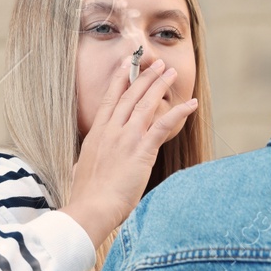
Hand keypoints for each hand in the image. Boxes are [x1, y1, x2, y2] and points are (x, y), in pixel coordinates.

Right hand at [63, 53, 197, 245]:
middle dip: (144, 76)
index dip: (119, 80)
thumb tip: (81, 165)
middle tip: (156, 64)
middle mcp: (111, 131)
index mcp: (96, 134)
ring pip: (145, 104)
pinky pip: (163, 126)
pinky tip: (190, 104)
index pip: (110, 100)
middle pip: (129, 96)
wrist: (92, 207)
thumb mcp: (81, 170)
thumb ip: (86, 161)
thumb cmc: (87, 195)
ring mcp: (126, 138)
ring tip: (170, 73)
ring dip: (159, 86)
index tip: (126, 64)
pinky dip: (178, 112)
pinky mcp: (142, 150)